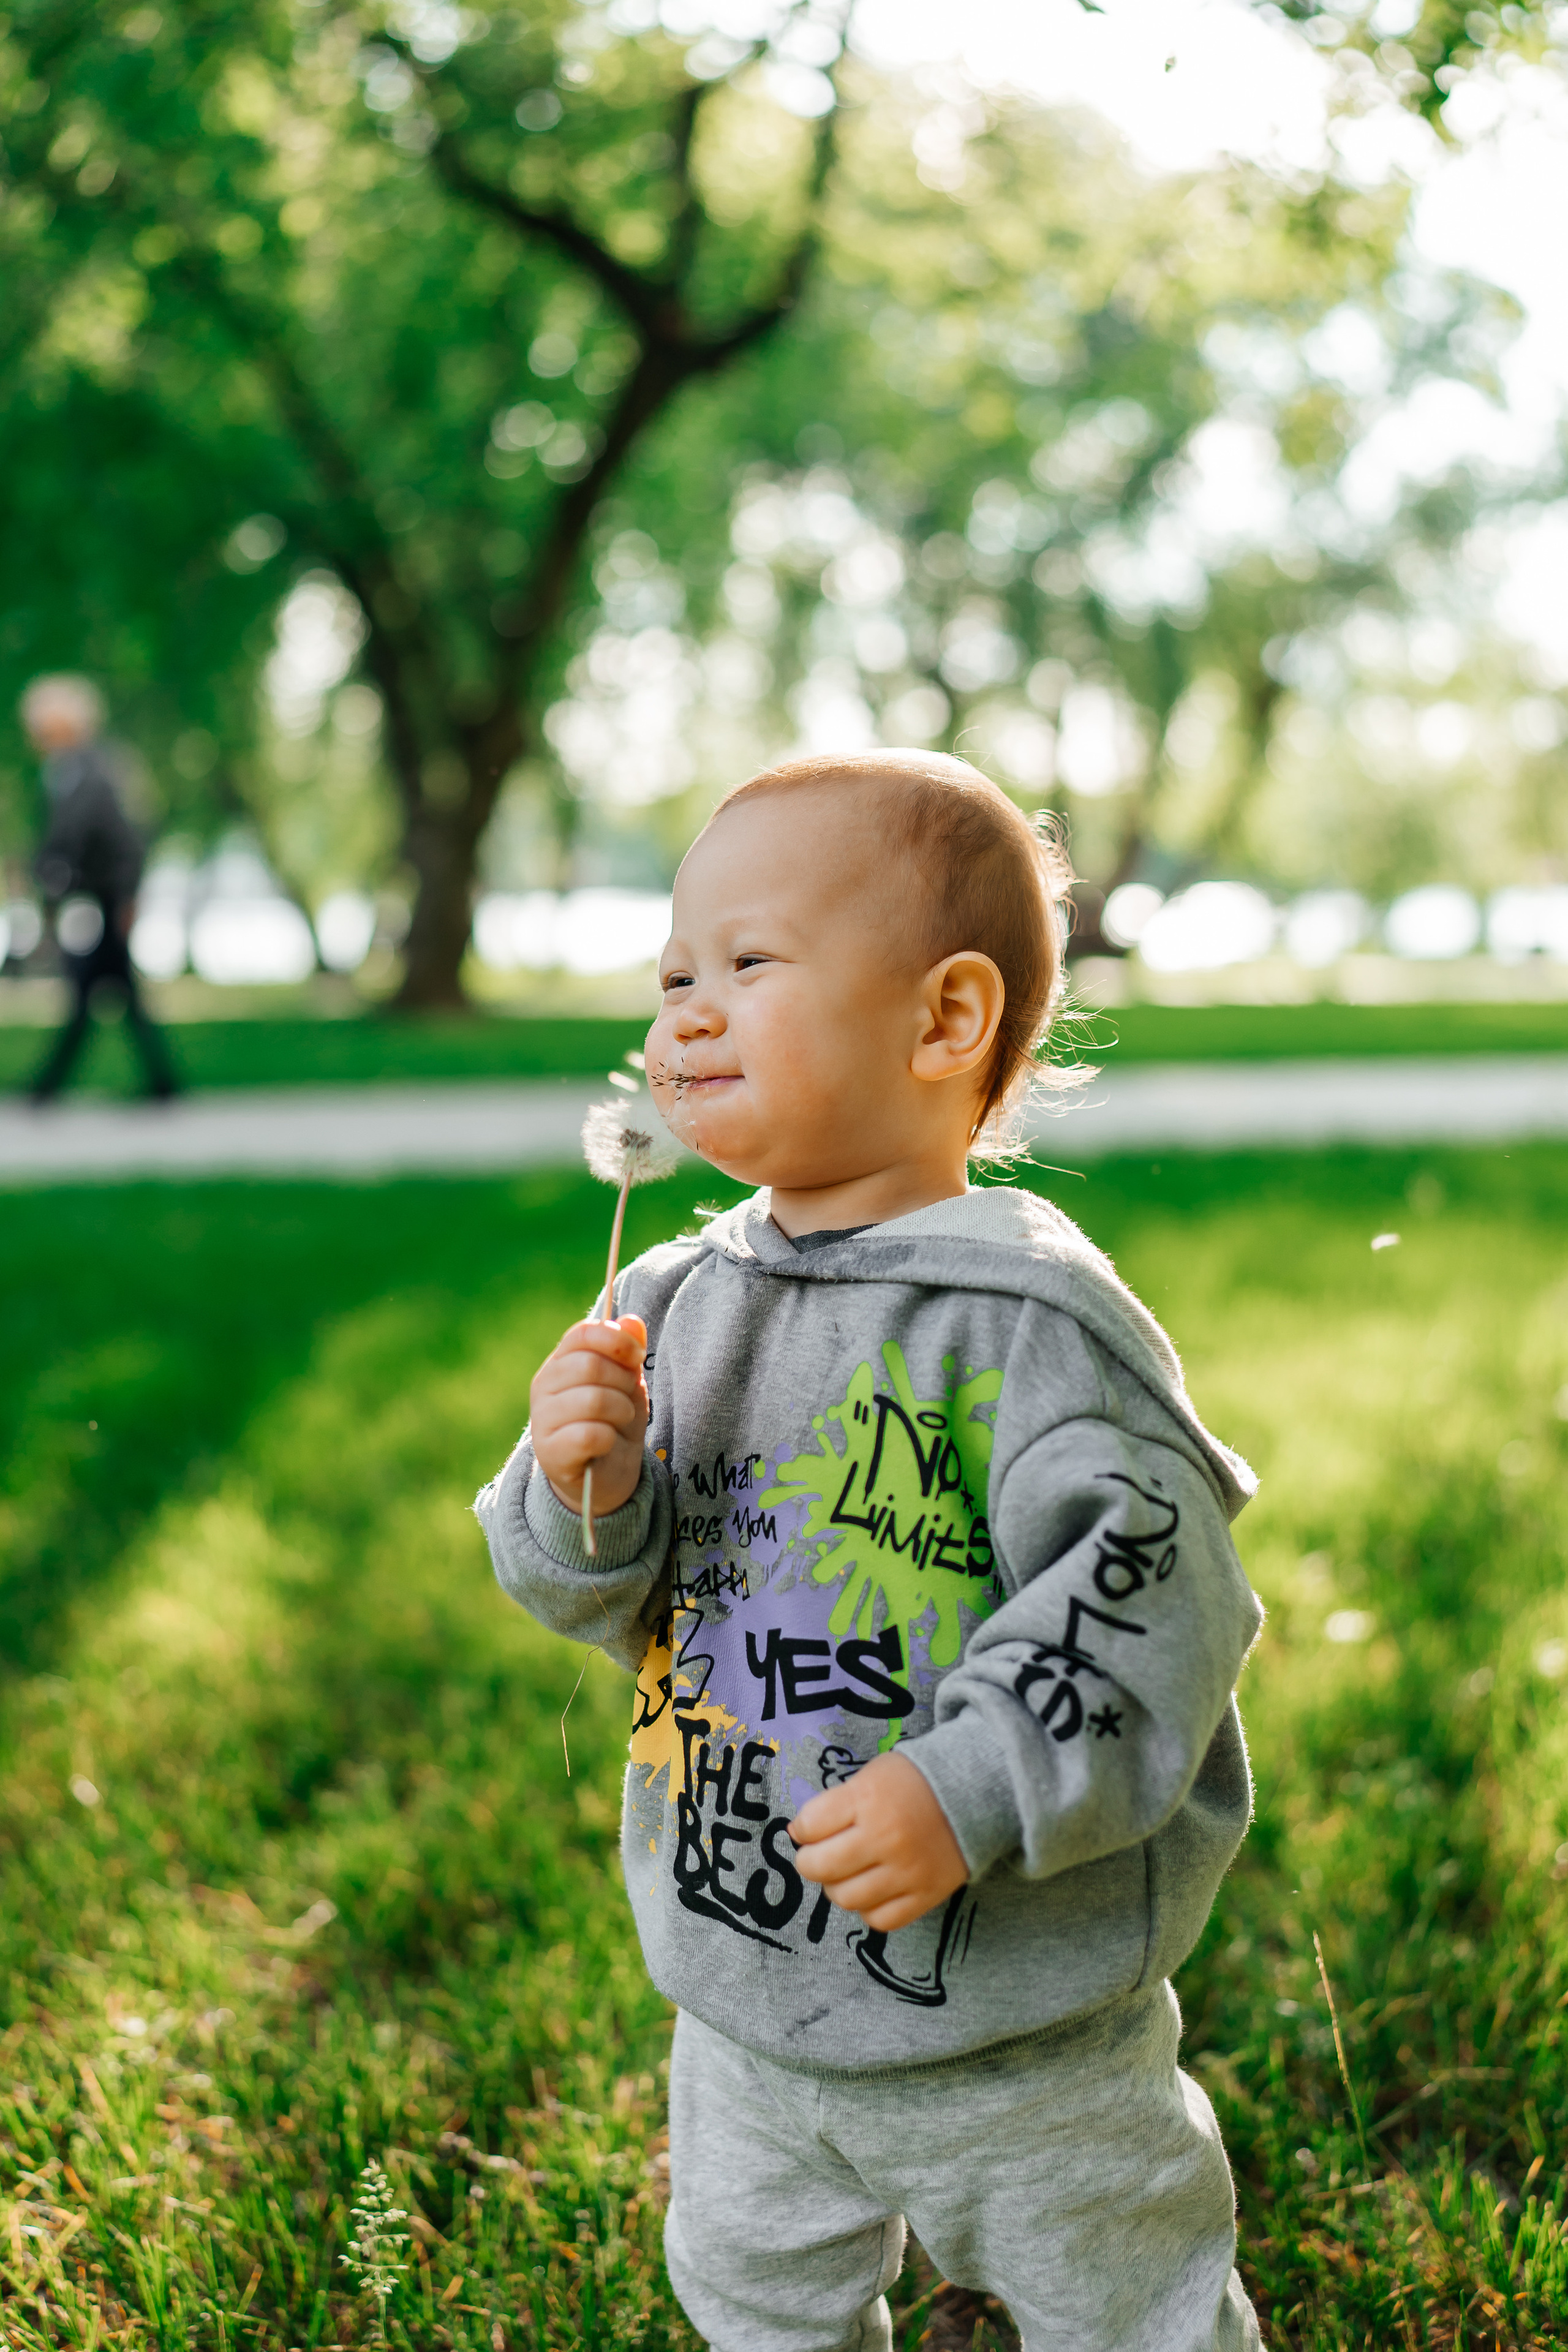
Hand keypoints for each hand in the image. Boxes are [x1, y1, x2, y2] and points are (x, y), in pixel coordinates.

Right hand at [530, 1315, 647, 1517]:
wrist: (606, 1477)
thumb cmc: (615, 1422)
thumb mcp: (628, 1382)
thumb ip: (628, 1351)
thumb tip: (631, 1320)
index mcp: (560, 1362)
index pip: (582, 1333)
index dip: (616, 1340)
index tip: (637, 1356)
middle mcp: (543, 1386)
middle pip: (590, 1365)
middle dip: (623, 1381)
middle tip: (628, 1398)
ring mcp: (542, 1420)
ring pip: (593, 1400)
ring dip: (621, 1410)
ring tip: (620, 1421)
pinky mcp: (550, 1453)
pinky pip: (589, 1435)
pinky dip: (610, 1438)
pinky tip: (607, 1443)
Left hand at [789, 1752, 967, 1932]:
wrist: (974, 1792)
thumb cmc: (913, 1782)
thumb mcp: (871, 1776)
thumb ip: (834, 1803)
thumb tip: (798, 1833)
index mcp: (869, 1798)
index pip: (810, 1825)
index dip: (803, 1829)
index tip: (810, 1829)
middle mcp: (886, 1837)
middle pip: (820, 1867)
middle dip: (810, 1862)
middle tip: (819, 1856)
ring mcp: (907, 1870)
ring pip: (846, 1898)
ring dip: (837, 1887)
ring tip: (848, 1872)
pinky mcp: (927, 1895)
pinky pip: (880, 1919)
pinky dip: (869, 1908)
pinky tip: (873, 1889)